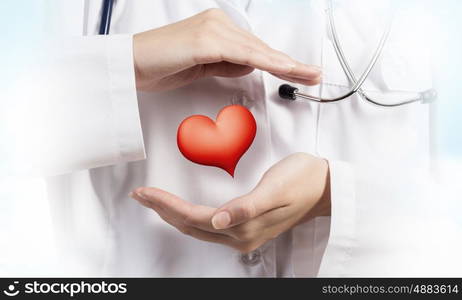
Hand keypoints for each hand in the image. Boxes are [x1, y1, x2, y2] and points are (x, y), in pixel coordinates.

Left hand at [130, 153, 329, 252]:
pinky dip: (188, 214)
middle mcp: (240, 235)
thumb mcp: (275, 189)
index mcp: (243, 227)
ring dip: (172, 213)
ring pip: (196, 227)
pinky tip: (180, 207)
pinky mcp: (246, 226)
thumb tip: (218, 221)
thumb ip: (247, 207)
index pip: (194, 218)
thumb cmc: (302, 180)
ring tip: (153, 199)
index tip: (146, 191)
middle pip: (190, 225)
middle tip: (141, 194)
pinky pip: (207, 224)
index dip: (167, 206)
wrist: (324, 185)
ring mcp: (242, 233)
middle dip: (162, 210)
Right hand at [133, 8, 320, 90]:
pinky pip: (242, 54)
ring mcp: (212, 29)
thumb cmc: (162, 66)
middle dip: (289, 63)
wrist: (131, 65)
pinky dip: (265, 62)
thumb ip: (227, 64)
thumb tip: (249, 66)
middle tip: (314, 73)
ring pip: (256, 49)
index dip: (279, 61)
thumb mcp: (202, 67)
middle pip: (261, 47)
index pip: (255, 48)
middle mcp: (218, 24)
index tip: (300, 71)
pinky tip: (283, 70)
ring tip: (307, 74)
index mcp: (217, 28)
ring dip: (284, 64)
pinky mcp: (205, 40)